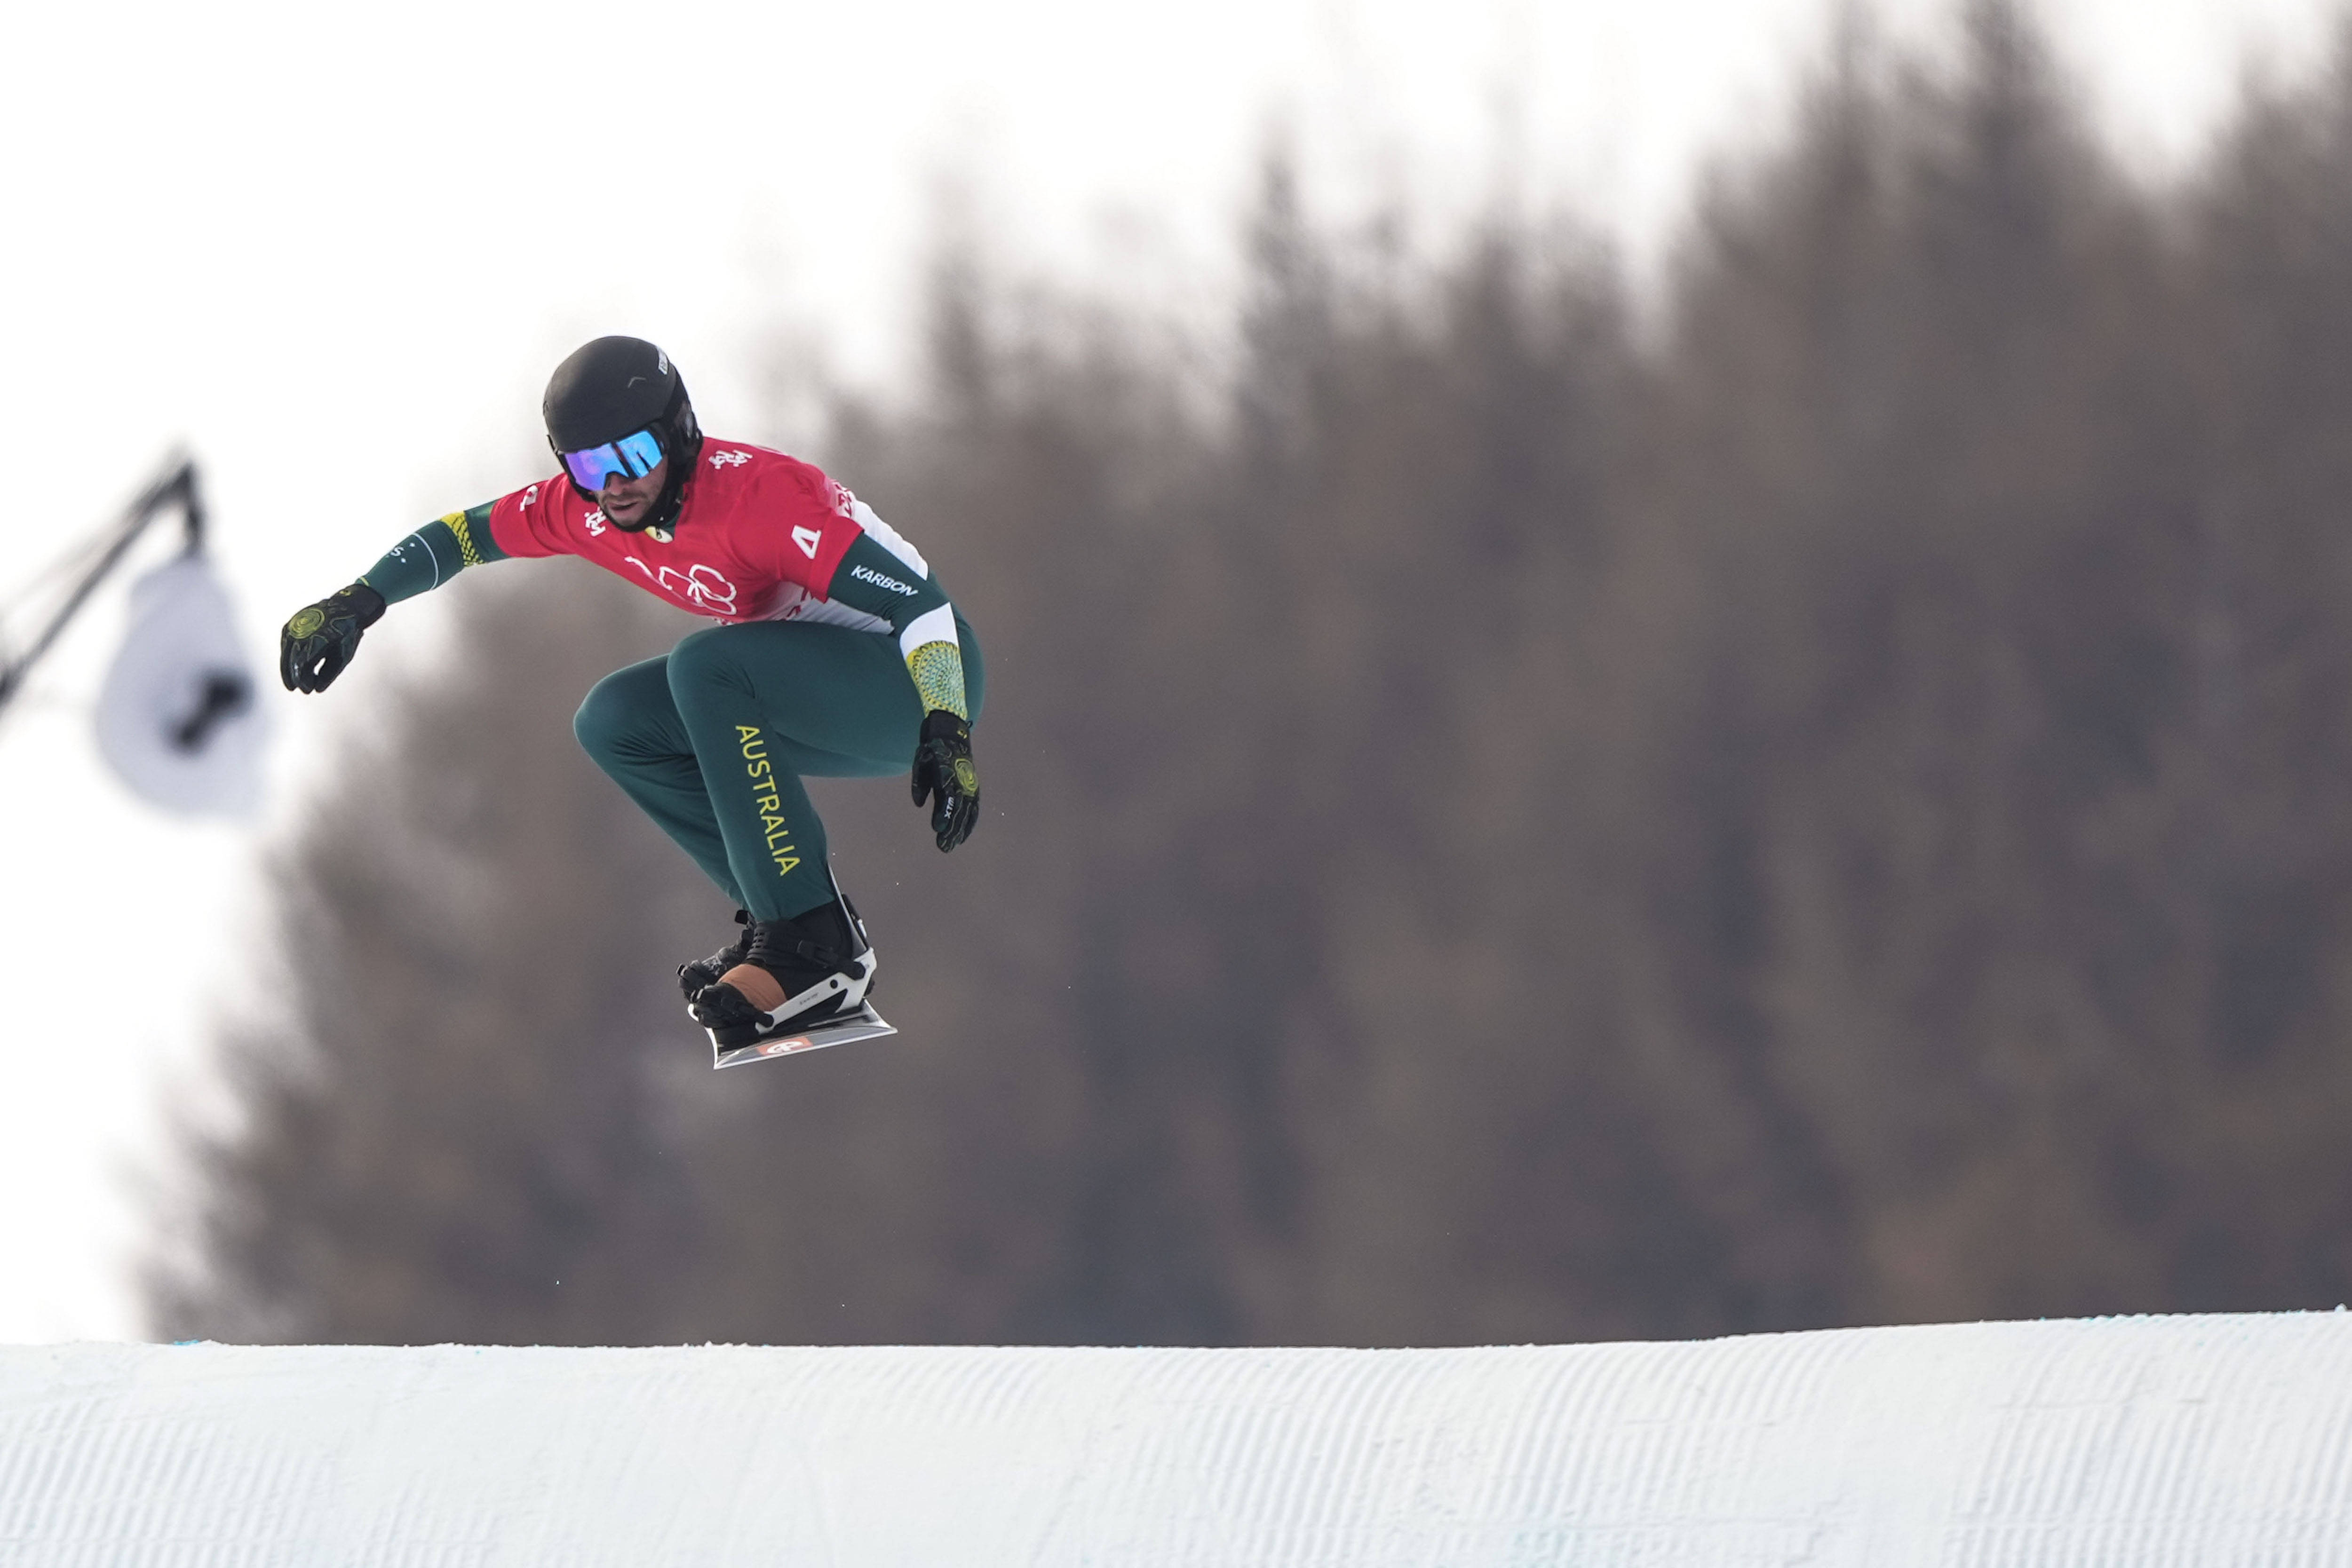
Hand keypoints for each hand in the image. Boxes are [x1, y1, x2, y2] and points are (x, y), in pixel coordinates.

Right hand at [279, 582, 384, 693]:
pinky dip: (287, 658)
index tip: (308, 690)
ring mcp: (294, 626)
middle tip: (304, 690)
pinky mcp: (290, 625)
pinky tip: (291, 669)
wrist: (344, 607)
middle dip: (295, 677)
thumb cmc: (346, 633)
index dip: (303, 679)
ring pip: (285, 653)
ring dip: (287, 670)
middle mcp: (302, 631)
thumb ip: (330, 672)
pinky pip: (285, 645)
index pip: (303, 663)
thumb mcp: (344, 655)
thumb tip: (317, 690)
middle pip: (292, 660)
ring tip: (292, 685)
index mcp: (318, 638)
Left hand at [911, 709, 979, 850]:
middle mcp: (962, 780)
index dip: (944, 812)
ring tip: (951, 846)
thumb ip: (919, 782)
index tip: (937, 827)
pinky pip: (974, 809)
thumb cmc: (933, 748)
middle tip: (943, 846)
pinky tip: (962, 837)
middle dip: (952, 828)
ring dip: (960, 830)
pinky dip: (969, 823)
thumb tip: (919, 803)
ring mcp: (970, 784)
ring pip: (968, 811)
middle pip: (960, 808)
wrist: (953, 734)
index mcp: (947, 772)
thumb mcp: (921, 760)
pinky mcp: (973, 788)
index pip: (948, 796)